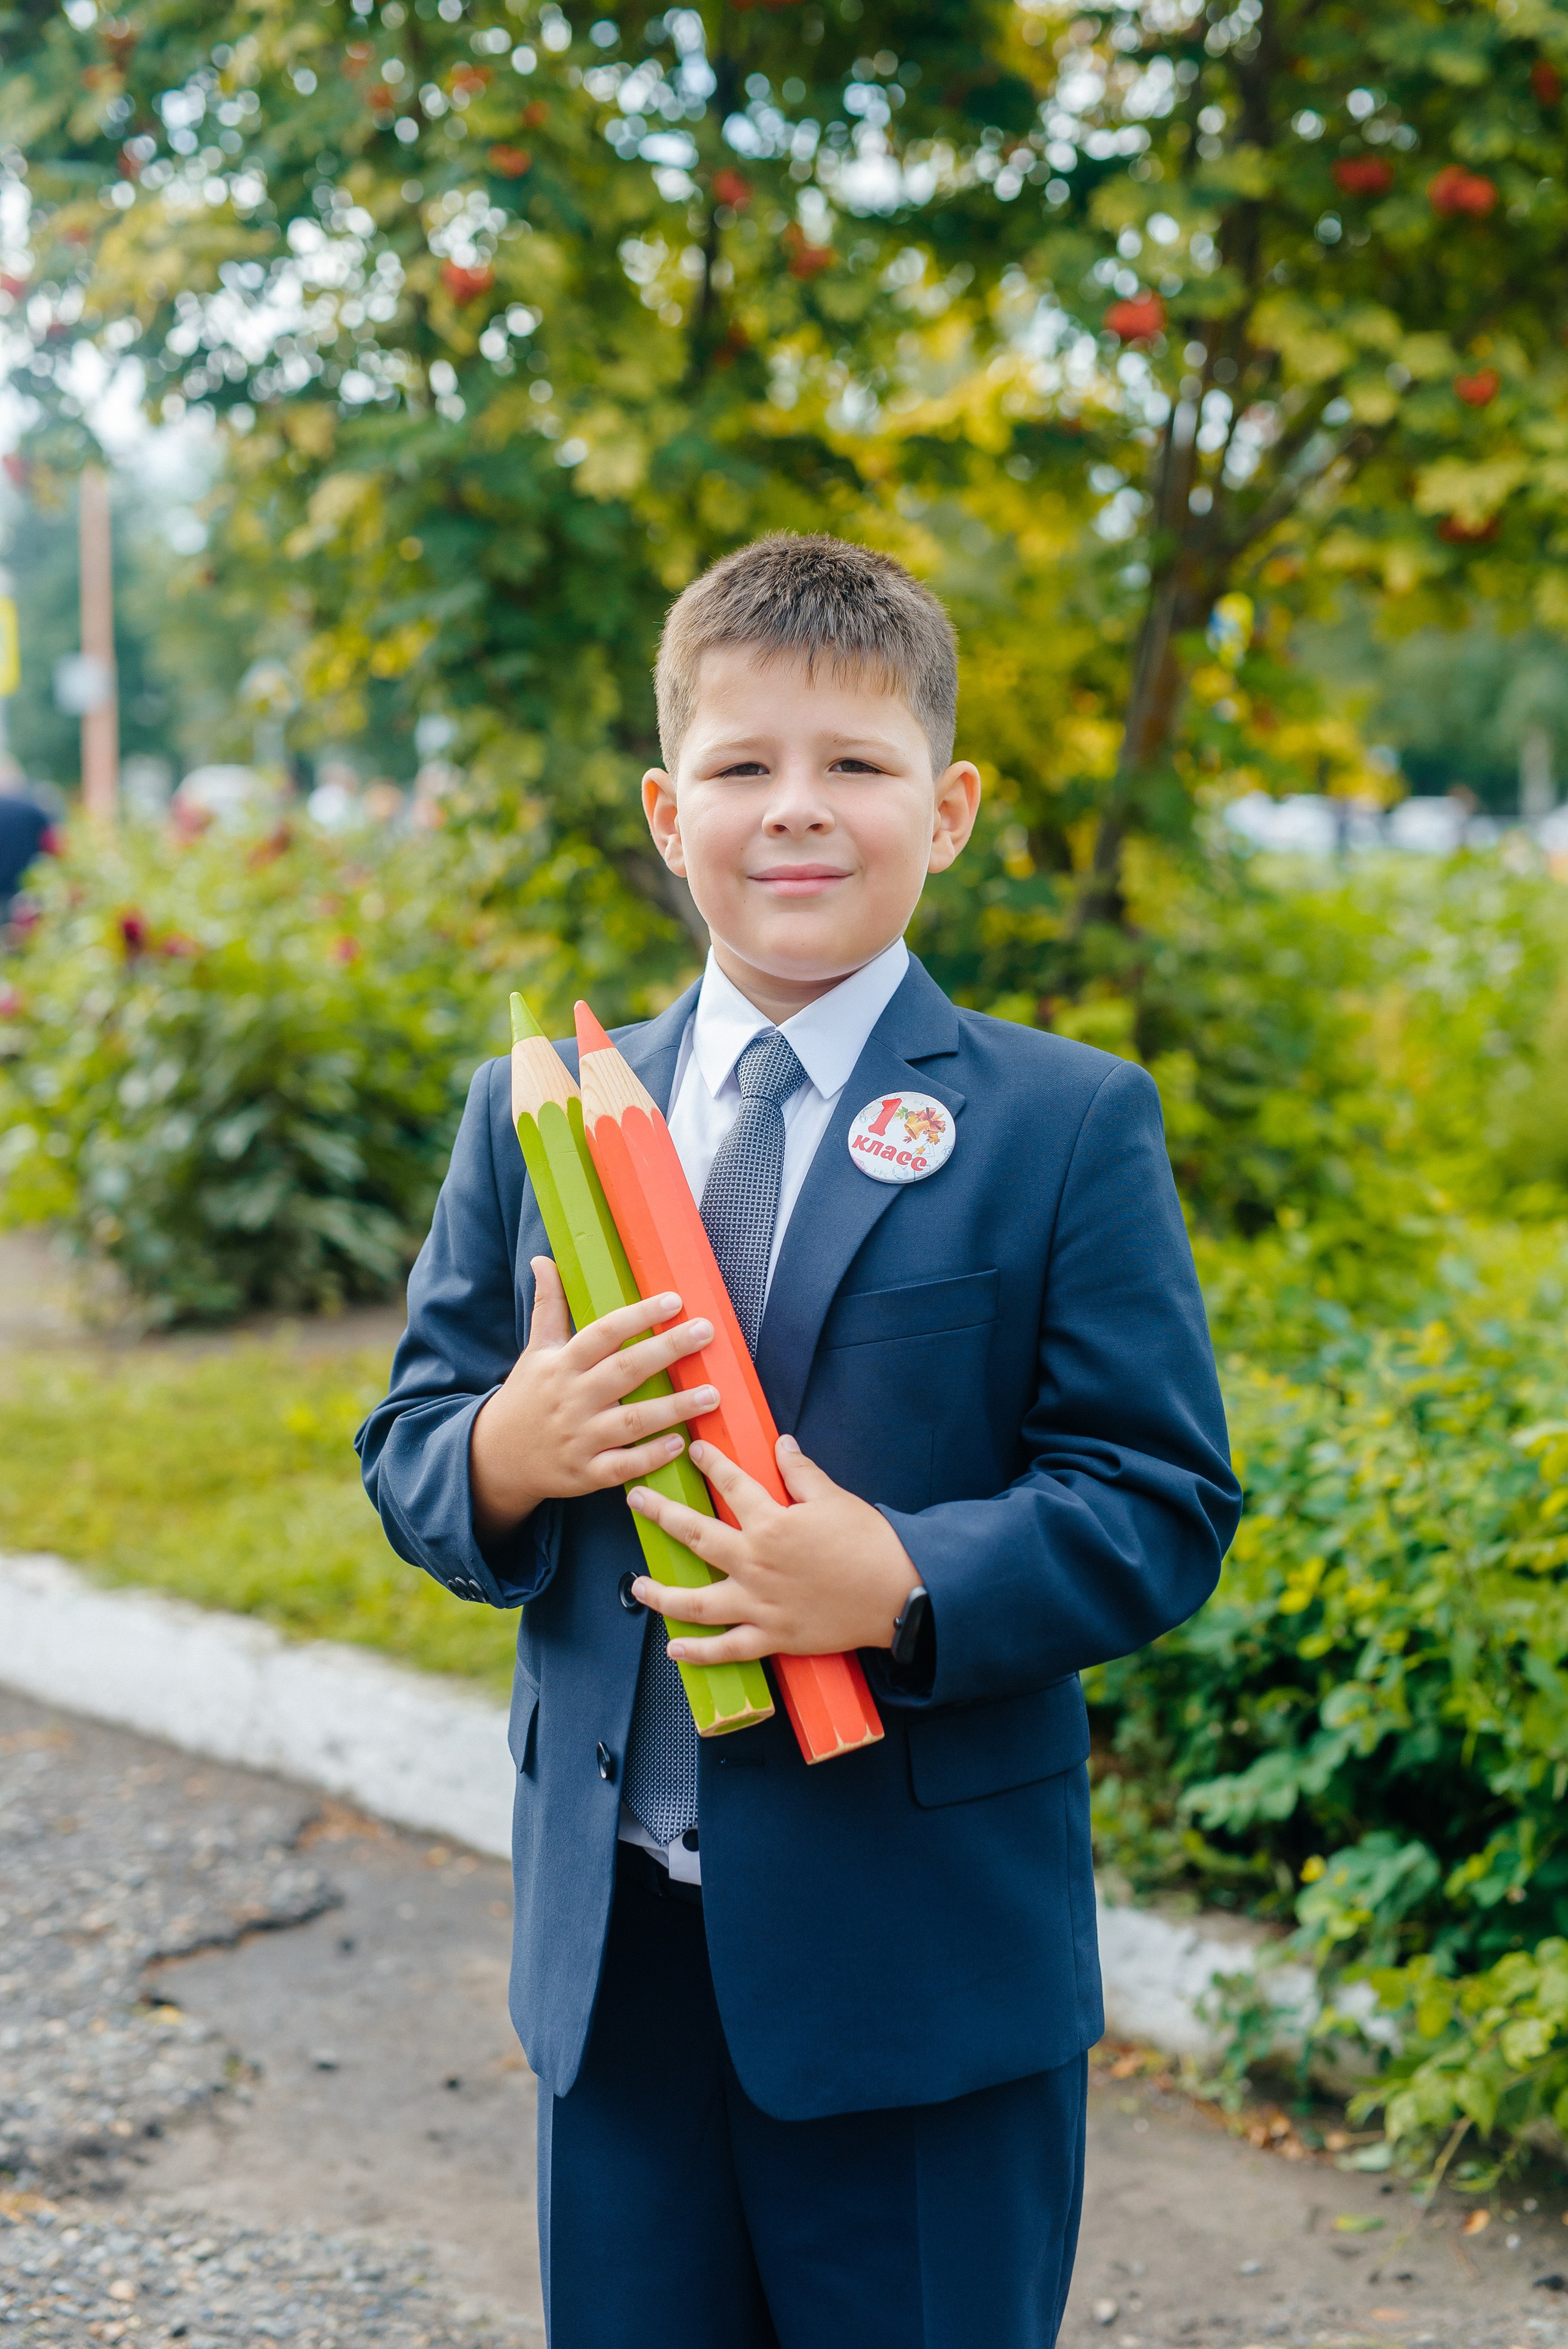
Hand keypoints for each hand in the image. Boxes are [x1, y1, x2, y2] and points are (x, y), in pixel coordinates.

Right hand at [469, 1257, 717, 1539]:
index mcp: (561, 1364)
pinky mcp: (586, 1473)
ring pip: (632, 1421)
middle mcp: (572, 1398)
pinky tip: (680, 1443)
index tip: (675, 1300)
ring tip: (712, 1394)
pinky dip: (650, 1457)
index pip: (603, 1334)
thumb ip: (548, 1306)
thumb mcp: (535, 1351)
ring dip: (674, 1407)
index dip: (639, 1315)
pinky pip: (623, 1466)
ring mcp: (579, 1438)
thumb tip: (544, 1260)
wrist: (498, 1457)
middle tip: (705, 1332)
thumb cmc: (527, 1397)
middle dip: (667, 1350)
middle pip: (625, 1371)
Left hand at [627, 1435, 920, 1662]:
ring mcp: (759, 1604)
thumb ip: (801, 1472)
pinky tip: (673, 1647)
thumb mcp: (834, 1498)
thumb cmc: (869, 1544)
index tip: (693, 1450)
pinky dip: (698, 1652)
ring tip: (637, 1586)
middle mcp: (755, 1563)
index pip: (731, 1485)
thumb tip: (782, 1444)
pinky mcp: (772, 1636)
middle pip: (696, 1535)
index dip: (711, 1464)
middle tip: (636, 1500)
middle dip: (661, 1514)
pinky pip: (727, 1649)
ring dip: (662, 1594)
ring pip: (697, 1602)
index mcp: (771, 1524)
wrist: (898, 1595)